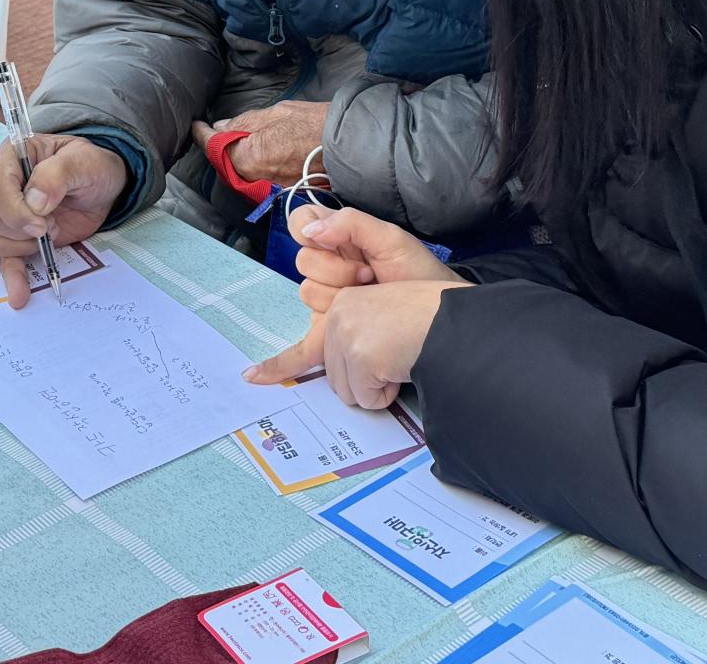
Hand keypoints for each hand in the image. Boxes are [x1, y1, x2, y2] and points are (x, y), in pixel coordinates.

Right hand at [0, 134, 128, 308]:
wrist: (103, 187)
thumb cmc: (90, 166)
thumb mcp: (83, 161)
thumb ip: (57, 174)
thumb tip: (34, 203)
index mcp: (12, 157)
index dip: (13, 208)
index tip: (42, 222)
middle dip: (16, 228)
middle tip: (49, 226)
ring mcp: (2, 214)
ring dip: (16, 246)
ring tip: (47, 236)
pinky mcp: (14, 239)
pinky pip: (1, 261)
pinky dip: (11, 277)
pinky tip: (21, 294)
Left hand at [189, 100, 328, 184]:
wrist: (353, 146)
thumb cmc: (317, 125)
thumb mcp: (277, 113)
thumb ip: (244, 122)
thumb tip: (221, 128)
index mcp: (250, 156)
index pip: (213, 146)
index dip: (201, 134)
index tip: (196, 124)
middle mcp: (256, 179)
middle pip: (224, 164)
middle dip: (217, 148)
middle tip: (213, 131)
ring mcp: (269, 189)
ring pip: (240, 173)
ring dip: (234, 158)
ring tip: (234, 140)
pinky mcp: (283, 192)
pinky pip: (258, 180)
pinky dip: (252, 167)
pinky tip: (256, 154)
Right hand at [245, 206, 459, 392]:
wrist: (441, 315)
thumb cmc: (419, 274)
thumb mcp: (391, 239)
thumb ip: (350, 224)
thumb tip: (308, 231)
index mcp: (339, 242)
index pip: (301, 225)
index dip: (318, 234)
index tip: (343, 246)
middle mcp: (327, 271)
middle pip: (305, 264)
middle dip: (337, 270)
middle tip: (368, 277)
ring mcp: (328, 305)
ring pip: (308, 295)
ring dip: (338, 298)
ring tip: (369, 300)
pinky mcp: (334, 337)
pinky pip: (300, 351)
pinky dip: (277, 364)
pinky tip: (256, 375)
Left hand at [255, 280, 468, 409]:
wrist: (454, 321)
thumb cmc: (431, 320)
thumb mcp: (385, 320)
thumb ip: (356, 340)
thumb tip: (341, 372)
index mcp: (344, 309)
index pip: (302, 346)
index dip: (276, 366)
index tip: (252, 377)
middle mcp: (339, 316)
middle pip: (336, 378)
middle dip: (366, 381)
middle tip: (393, 358)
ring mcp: (347, 332)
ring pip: (349, 392)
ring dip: (377, 387)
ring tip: (399, 360)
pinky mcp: (359, 352)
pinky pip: (368, 398)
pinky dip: (387, 393)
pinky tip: (401, 366)